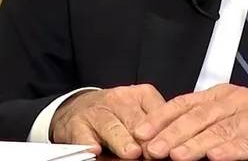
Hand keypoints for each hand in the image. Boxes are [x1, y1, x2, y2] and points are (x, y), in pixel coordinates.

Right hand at [50, 84, 165, 157]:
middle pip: (135, 120)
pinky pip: (84, 135)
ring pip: (111, 126)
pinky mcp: (77, 125)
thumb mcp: (139, 112)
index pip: (156, 111)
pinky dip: (89, 143)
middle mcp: (118, 100)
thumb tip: (169, 149)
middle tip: (153, 152)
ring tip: (131, 153)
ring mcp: (96, 112)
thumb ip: (154, 128)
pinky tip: (95, 150)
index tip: (169, 146)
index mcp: (140, 95)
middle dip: (145, 138)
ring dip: (122, 140)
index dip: (163, 130)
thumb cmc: (117, 115)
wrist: (78, 107)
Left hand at [132, 84, 247, 160]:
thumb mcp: (235, 112)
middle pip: (198, 117)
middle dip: (171, 134)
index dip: (162, 118)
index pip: (185, 104)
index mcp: (222, 96)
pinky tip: (218, 158)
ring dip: (196, 144)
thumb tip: (171, 137)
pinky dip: (234, 149)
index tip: (140, 132)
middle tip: (150, 149)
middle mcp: (235, 102)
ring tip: (176, 156)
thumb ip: (207, 120)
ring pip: (220, 130)